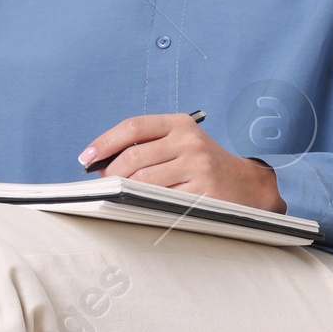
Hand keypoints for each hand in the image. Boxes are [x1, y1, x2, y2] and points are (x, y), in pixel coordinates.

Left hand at [78, 113, 285, 211]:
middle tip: (102, 183)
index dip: (104, 142)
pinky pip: (160, 202)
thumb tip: (100, 163)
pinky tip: (140, 207)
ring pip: (143, 183)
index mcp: (180, 124)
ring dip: (123, 192)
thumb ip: (147, 146)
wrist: (247, 184)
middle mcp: (190, 142)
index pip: (133, 127)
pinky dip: (143, 205)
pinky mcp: (203, 194)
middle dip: (110, 173)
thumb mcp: (181, 143)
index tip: (86, 157)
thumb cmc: (203, 165)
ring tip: (119, 196)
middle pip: (134, 158)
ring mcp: (198, 168)